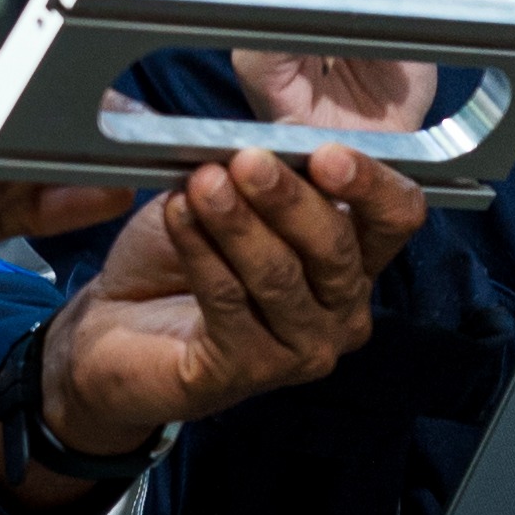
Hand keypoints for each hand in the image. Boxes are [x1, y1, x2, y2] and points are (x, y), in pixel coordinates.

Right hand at [0, 34, 128, 377]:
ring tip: (43, 173)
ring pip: (11, 81)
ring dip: (38, 137)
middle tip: (139, 149)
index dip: (89, 114)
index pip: (37, 83)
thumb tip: (117, 186)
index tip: (143, 145)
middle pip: (33, 74)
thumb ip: (37, 198)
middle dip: (86, 119)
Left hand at [18, 146, 424, 472]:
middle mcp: (342, 311)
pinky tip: (177, 216)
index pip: (396, 217)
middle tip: (246, 161)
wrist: (118, 326)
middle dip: (288, 198)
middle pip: (335, 247)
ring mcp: (300, 350)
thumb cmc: (184, 257)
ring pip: (279, 275)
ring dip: (237, 223)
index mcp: (354, 260)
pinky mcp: (247, 371)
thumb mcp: (231, 198)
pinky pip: (229, 302)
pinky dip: (201, 253)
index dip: (370, 183)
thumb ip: (261, 174)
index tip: (325, 154)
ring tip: (202, 184)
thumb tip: (260, 142)